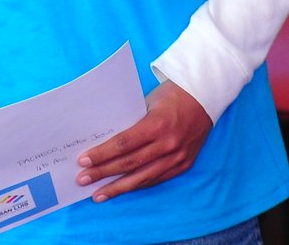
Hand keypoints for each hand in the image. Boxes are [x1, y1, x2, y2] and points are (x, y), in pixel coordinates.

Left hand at [75, 81, 212, 201]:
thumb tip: (106, 139)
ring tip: (98, 194)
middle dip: (103, 173)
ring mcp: (178, 157)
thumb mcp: (148, 101)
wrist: (205, 97)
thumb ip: (131, 121)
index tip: (83, 160)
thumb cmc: (172, 95)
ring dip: (118, 188)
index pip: (124, 144)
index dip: (102, 154)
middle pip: (130, 163)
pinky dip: (138, 185)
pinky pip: (156, 179)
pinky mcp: (184, 165)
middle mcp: (168, 144)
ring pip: (143, 178)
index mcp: (158, 124)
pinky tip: (122, 189)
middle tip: (82, 179)